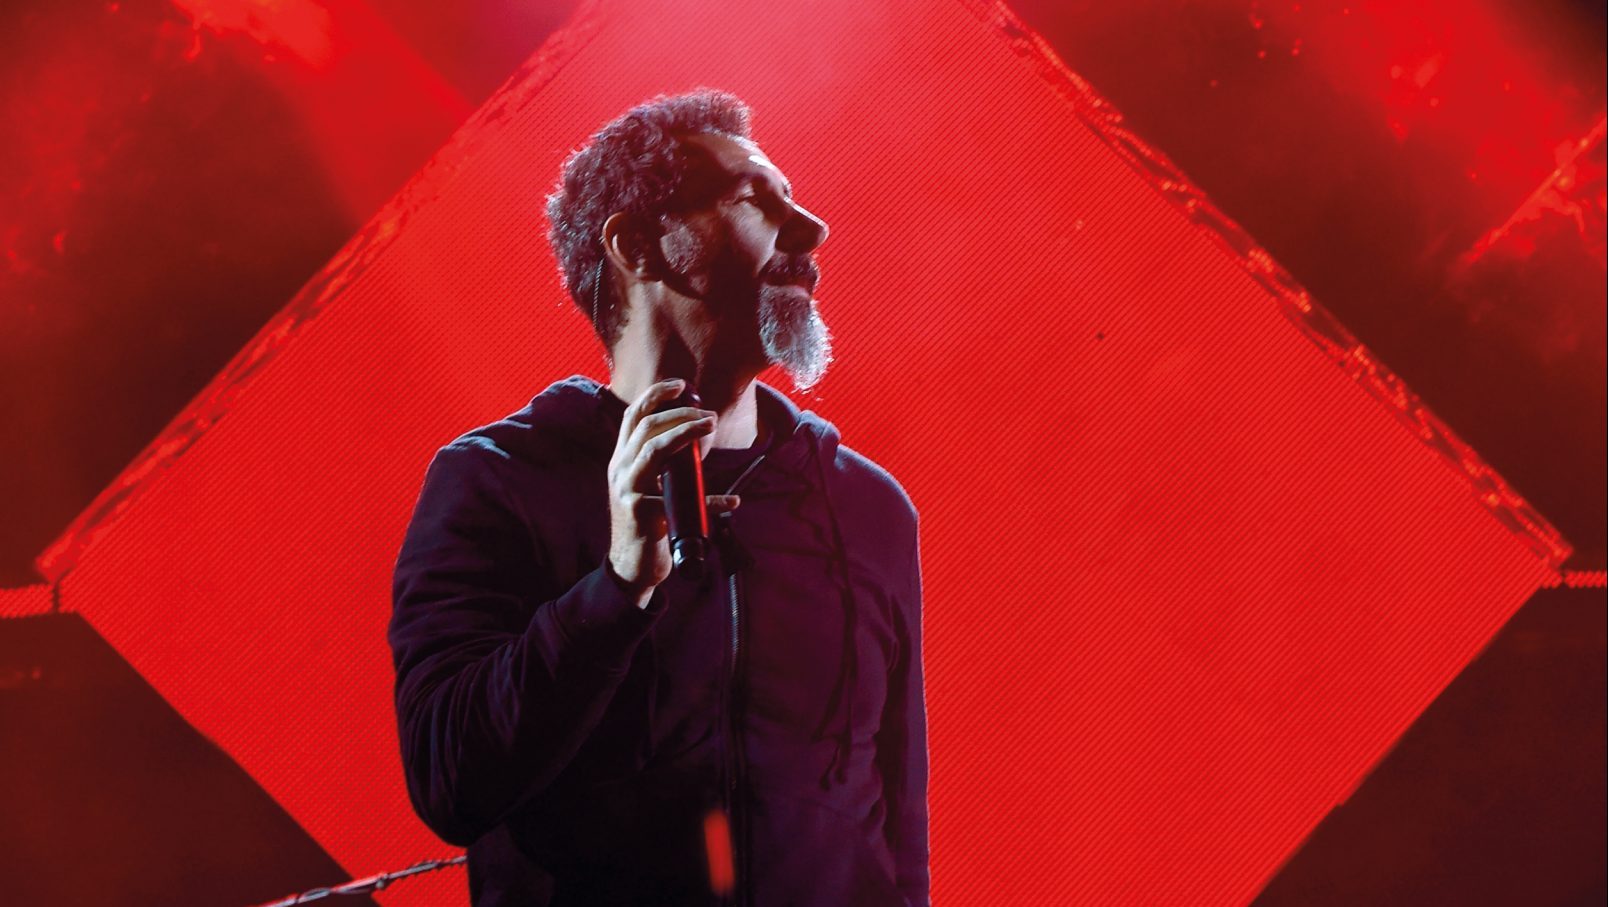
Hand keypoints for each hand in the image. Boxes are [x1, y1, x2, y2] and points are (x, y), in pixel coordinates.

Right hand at [606, 379, 740, 603]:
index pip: (633, 416)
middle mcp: (619, 469)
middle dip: (680, 413)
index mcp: (622, 459)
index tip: (681, 385)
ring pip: (653, 449)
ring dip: (684, 433)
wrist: (631, 567)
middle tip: (709, 416)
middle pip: (646, 426)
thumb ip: (664, 464)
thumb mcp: (649, 487)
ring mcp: (627, 490)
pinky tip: (731, 501)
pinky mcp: (641, 513)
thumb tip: (699, 440)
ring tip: (709, 426)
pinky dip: (710, 500)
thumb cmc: (647, 525)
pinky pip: (680, 499)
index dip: (655, 395)